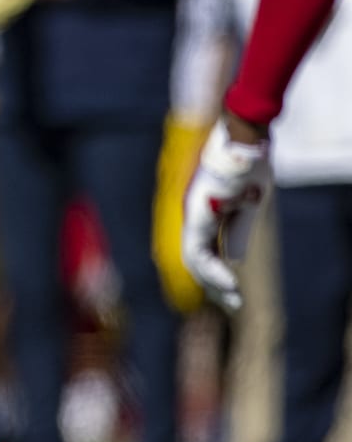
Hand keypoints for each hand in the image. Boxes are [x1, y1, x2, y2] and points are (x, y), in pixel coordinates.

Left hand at [180, 118, 271, 312]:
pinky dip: (210, 268)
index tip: (233, 292)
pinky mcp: (196, 212)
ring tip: (231, 298)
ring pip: (193, 258)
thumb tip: (231, 259)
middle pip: (196, 259)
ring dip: (211, 281)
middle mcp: (194, 216)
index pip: (205, 252)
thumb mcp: (249, 205)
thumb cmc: (248, 167)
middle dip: (213, 284)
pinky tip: (226, 282)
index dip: (216, 273)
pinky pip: (197, 248)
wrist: (244, 138)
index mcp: (206, 214)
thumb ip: (237, 230)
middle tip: (233, 303)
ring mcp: (193, 214)